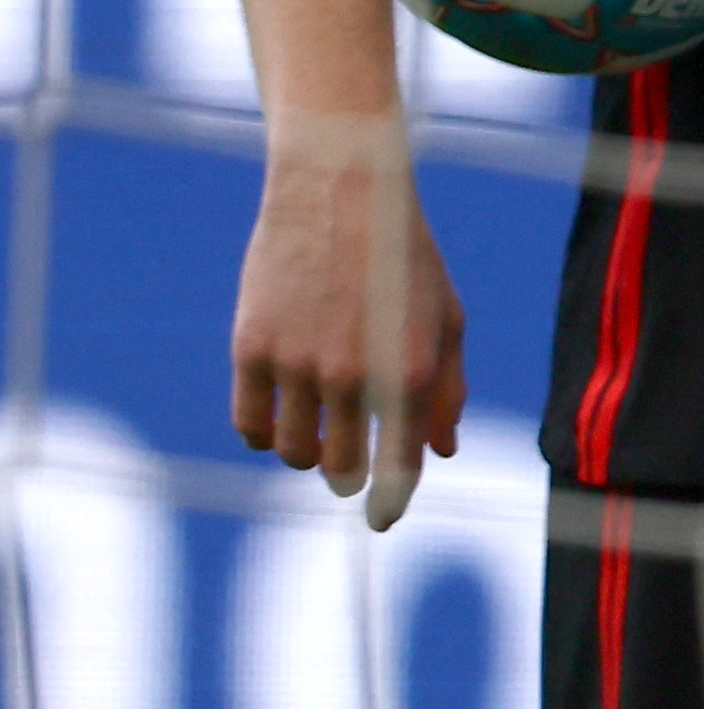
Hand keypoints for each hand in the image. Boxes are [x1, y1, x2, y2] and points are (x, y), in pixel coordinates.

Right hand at [230, 124, 464, 520]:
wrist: (341, 189)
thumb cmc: (403, 255)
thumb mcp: (447, 316)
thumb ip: (447, 389)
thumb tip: (440, 453)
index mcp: (412, 369)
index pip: (398, 465)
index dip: (390, 502)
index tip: (382, 518)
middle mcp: (355, 374)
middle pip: (340, 467)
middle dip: (346, 476)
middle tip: (346, 469)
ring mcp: (299, 363)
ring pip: (293, 451)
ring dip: (305, 455)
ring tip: (316, 438)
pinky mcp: (252, 348)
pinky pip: (251, 423)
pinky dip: (263, 436)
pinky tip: (278, 425)